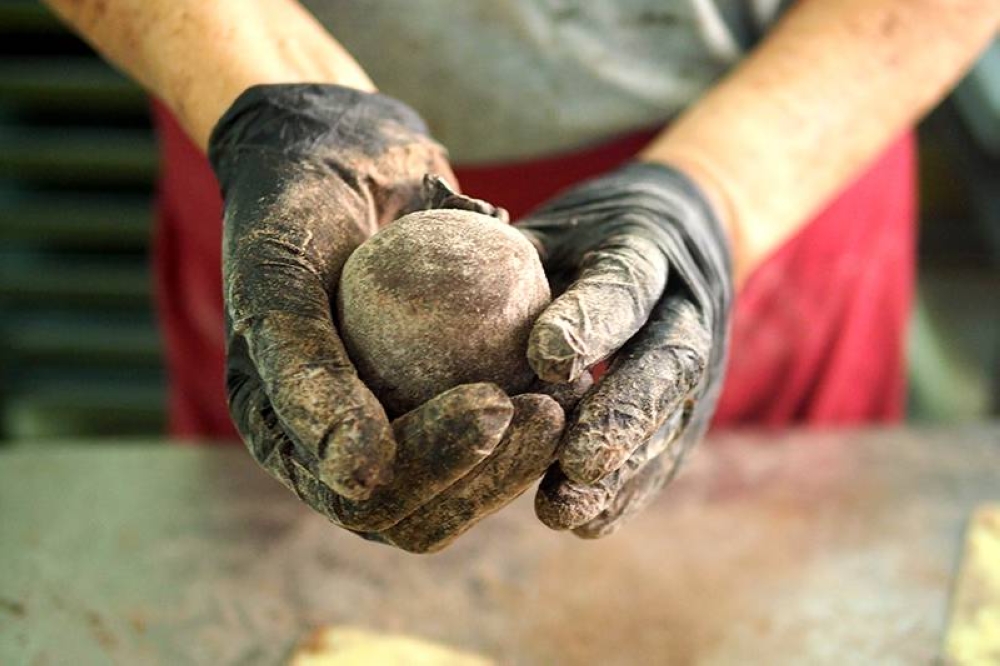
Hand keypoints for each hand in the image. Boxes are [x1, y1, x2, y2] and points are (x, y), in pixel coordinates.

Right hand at [209, 84, 561, 551]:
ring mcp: (390, 427)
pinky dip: (528, 415)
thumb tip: (355, 481)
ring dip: (519, 456)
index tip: (493, 402)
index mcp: (290, 440)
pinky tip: (572, 380)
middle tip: (546, 412)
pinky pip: (487, 434)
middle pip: (421, 509)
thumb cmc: (293, 211)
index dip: (432, 464)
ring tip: (565, 400)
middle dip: (488, 474)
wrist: (332, 155)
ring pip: (462, 483)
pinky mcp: (433, 399)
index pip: (364, 495)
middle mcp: (338, 448)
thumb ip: (305, 375)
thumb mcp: (282, 280)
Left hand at [515, 162, 733, 537]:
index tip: (545, 358)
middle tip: (575, 461)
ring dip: (623, 473)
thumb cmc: (589, 234)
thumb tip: (413, 254)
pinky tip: (581, 521)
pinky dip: (627, 494)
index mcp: (647, 251)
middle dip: (624, 415)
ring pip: (672, 423)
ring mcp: (700, 367)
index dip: (592, 321)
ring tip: (564, 509)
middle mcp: (687, 311)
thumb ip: (501, 249)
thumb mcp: (551, 224)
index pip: (626, 285)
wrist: (682, 239)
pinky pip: (667, 457)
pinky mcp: (691, 410)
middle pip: (670, 365)